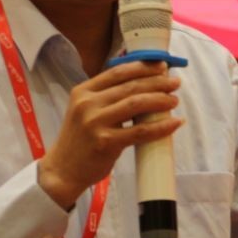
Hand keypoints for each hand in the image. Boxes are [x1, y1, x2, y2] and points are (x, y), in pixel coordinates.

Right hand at [38, 61, 181, 209]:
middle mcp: (88, 103)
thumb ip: (106, 97)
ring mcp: (95, 122)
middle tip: (175, 83)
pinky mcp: (105, 142)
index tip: (162, 66)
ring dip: (160, 100)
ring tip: (174, 101)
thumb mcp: (85, 110)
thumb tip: (142, 86)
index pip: (118, 72)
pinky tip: (174, 123)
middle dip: (157, 82)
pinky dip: (161, 127)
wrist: (62, 170)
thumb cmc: (79, 140)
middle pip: (130, 86)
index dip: (143, 67)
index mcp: (83, 91)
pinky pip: (140, 132)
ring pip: (136, 104)